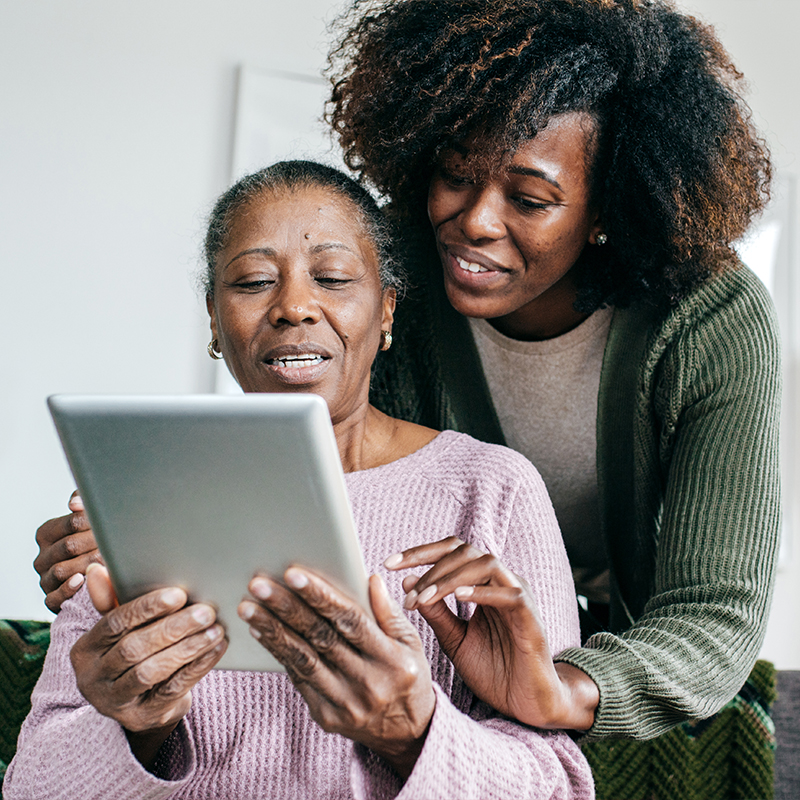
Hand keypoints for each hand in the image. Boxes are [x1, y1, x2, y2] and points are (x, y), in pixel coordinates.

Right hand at [34, 491, 101, 611]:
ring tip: (108, 560)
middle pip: (69, 546)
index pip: (71, 522)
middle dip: (94, 543)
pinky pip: (54, 597)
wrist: (99, 576)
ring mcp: (45, 579)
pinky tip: (82, 580)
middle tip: (117, 542)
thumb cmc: (94, 541)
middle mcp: (43, 557)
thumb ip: (83, 503)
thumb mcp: (89, 519)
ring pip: (62, 570)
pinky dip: (68, 589)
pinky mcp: (51, 599)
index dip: (94, 522)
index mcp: (47, 533)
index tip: (112, 522)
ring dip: (88, 565)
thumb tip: (75, 503)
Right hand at [71, 565, 226, 767]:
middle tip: (206, 611)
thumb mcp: (121, 629)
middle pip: (134, 648)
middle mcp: (92, 678)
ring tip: (215, 629)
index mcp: (85, 650)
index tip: (179, 594)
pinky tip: (216, 649)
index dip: (146, 608)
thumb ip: (112, 600)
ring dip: (188, 647)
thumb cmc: (133, 652)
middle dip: (174, 627)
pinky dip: (197, 667)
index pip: (114, 623)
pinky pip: (172, 690)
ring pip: (151, 672)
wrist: (141, 702)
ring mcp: (114, 703)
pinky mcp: (141, 718)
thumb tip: (97, 568)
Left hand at [238, 569, 435, 778]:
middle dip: (286, 608)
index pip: (351, 620)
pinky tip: (261, 632)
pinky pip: (298, 679)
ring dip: (272, 630)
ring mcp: (345, 703)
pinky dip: (278, 653)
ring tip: (248, 607)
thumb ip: (389, 612)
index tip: (293, 573)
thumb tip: (370, 579)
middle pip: (320, 638)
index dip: (320, 596)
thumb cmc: (408, 676)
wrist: (408, 734)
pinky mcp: (326, 716)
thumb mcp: (411, 643)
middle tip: (259, 585)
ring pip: (302, 660)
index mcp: (392, 660)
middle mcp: (368, 683)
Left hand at [385, 537, 597, 730]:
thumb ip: (435, 612)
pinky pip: (510, 595)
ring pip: (487, 564)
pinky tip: (460, 598)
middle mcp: (502, 582)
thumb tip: (406, 581)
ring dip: (451, 578)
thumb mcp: (454, 640)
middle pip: (466, 551)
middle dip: (431, 565)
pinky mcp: (531, 617)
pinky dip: (483, 592)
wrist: (526, 704)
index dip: (420, 553)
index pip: (451, 552)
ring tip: (425, 598)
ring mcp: (518, 596)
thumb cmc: (494, 670)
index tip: (389, 563)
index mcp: (483, 584)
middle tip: (408, 592)